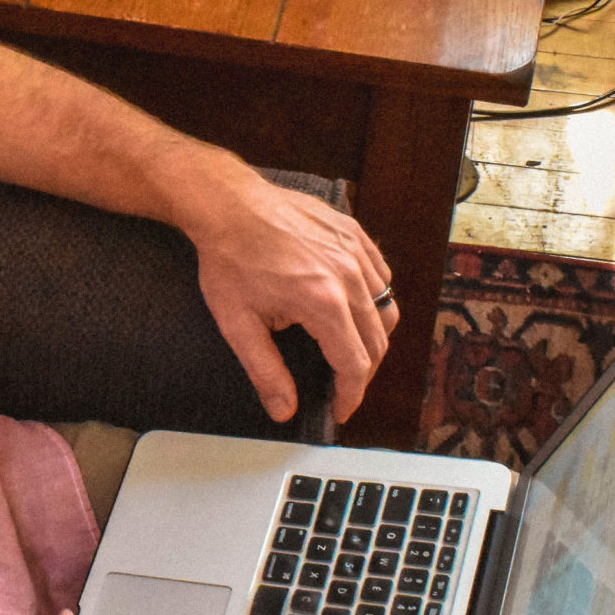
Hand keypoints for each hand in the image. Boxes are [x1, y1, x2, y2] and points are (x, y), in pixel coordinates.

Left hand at [192, 173, 398, 423]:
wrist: (227, 204)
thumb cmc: (228, 260)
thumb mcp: (238, 324)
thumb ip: (265, 371)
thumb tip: (283, 410)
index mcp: (324, 303)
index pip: (354, 364)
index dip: (350, 395)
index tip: (340, 410)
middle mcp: (350, 277)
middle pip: (378, 341)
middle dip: (362, 372)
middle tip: (342, 387)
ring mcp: (356, 251)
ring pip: (386, 308)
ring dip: (372, 337)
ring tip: (348, 352)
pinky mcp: (354, 233)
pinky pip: (381, 276)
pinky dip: (374, 299)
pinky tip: (353, 309)